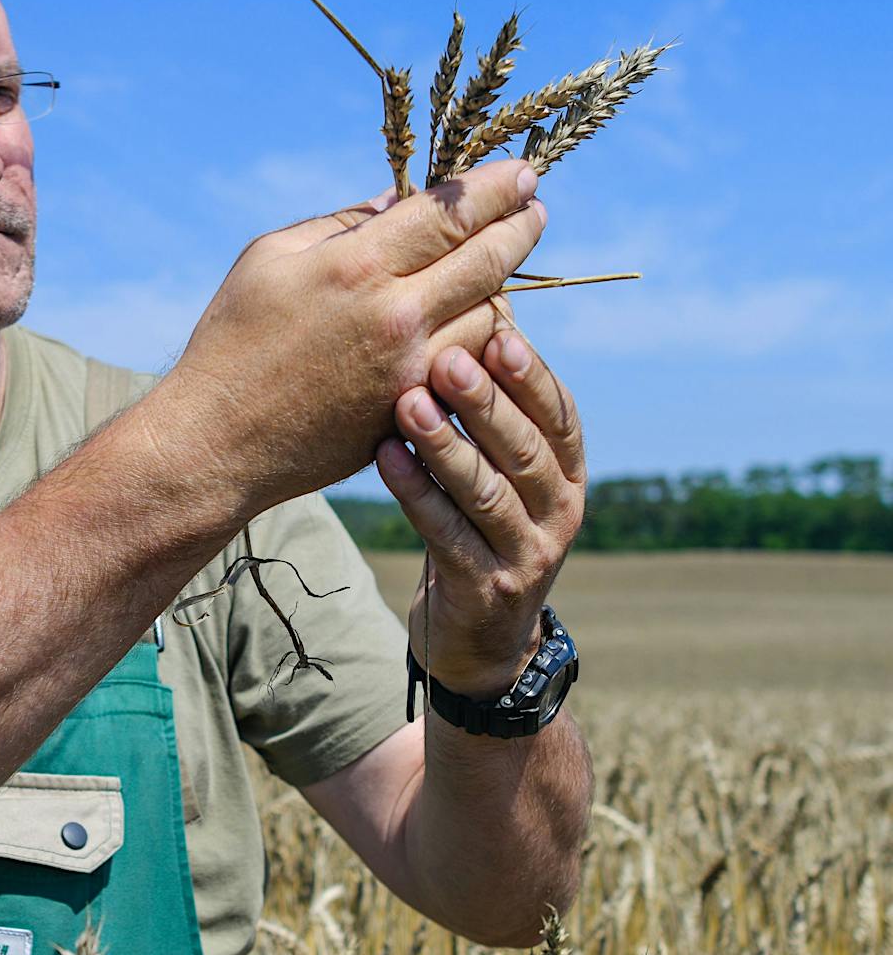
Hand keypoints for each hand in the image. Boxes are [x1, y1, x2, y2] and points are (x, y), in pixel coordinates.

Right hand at [164, 160, 549, 511]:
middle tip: (534, 209)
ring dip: (501, 286)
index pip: (453, 210)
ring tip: (497, 267)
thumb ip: (341, 223)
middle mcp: (396, 316)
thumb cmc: (231, 342)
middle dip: (521, 226)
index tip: (524, 172)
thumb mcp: (269, 259)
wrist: (217, 442)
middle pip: (491, 258)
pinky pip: (473, 367)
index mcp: (357, 265)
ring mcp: (410, 370)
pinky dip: (482, 340)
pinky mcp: (412, 413)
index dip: (499, 186)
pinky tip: (475, 322)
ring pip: (494, 315)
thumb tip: (398, 200)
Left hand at [375, 326, 586, 694]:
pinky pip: (447, 533)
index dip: (529, 374)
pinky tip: (386, 457)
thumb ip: (494, 415)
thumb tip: (477, 315)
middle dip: (484, 401)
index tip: (496, 328)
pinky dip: (416, 493)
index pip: (559, 414)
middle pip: (523, 448)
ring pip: (486, 491)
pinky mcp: (485, 587)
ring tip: (407, 404)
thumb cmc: (479, 530)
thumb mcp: (499, 475)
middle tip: (443, 357)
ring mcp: (527, 553)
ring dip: (444, 444)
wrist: (478, 639)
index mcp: (569, 473)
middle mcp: (560, 511)